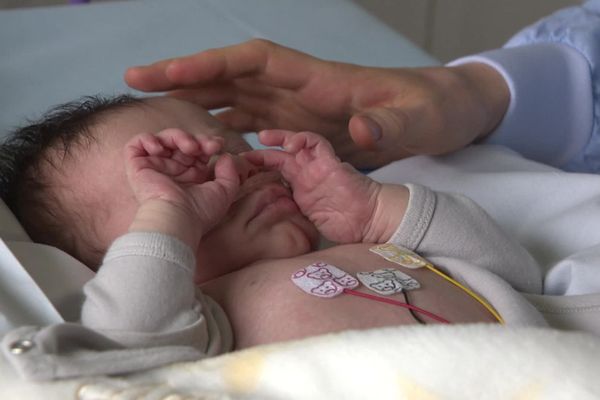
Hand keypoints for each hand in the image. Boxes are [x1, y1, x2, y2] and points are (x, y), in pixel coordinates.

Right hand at [125, 39, 508, 168]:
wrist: (441, 115)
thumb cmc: (432, 109)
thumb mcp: (419, 118)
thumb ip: (390, 123)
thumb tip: (360, 128)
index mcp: (319, 78)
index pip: (253, 61)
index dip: (209, 64)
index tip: (168, 72)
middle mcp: (299, 90)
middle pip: (231, 77)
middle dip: (185, 78)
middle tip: (135, 84)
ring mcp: (298, 111)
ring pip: (236, 101)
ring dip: (197, 105)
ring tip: (158, 117)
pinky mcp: (303, 131)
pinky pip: (255, 128)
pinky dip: (227, 134)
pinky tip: (208, 150)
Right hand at [125, 128, 242, 246]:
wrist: (178, 220)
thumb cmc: (200, 212)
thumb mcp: (224, 192)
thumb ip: (229, 173)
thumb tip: (225, 156)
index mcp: (191, 177)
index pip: (197, 151)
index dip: (208, 143)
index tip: (218, 145)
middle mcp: (173, 171)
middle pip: (182, 142)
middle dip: (197, 139)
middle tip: (208, 147)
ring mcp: (155, 168)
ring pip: (164, 139)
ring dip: (178, 137)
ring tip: (190, 148)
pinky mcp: (138, 167)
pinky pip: (137, 143)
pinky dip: (148, 139)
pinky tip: (161, 148)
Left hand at [244, 129, 382, 243]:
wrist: (371, 221)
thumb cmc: (345, 225)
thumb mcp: (309, 222)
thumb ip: (293, 216)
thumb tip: (264, 228)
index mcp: (300, 188)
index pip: (275, 174)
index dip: (257, 172)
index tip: (239, 175)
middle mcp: (307, 174)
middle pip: (279, 157)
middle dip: (260, 154)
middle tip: (242, 154)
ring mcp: (318, 167)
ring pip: (296, 144)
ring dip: (279, 138)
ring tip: (263, 137)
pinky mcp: (331, 162)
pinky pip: (316, 143)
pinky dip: (303, 138)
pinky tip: (290, 142)